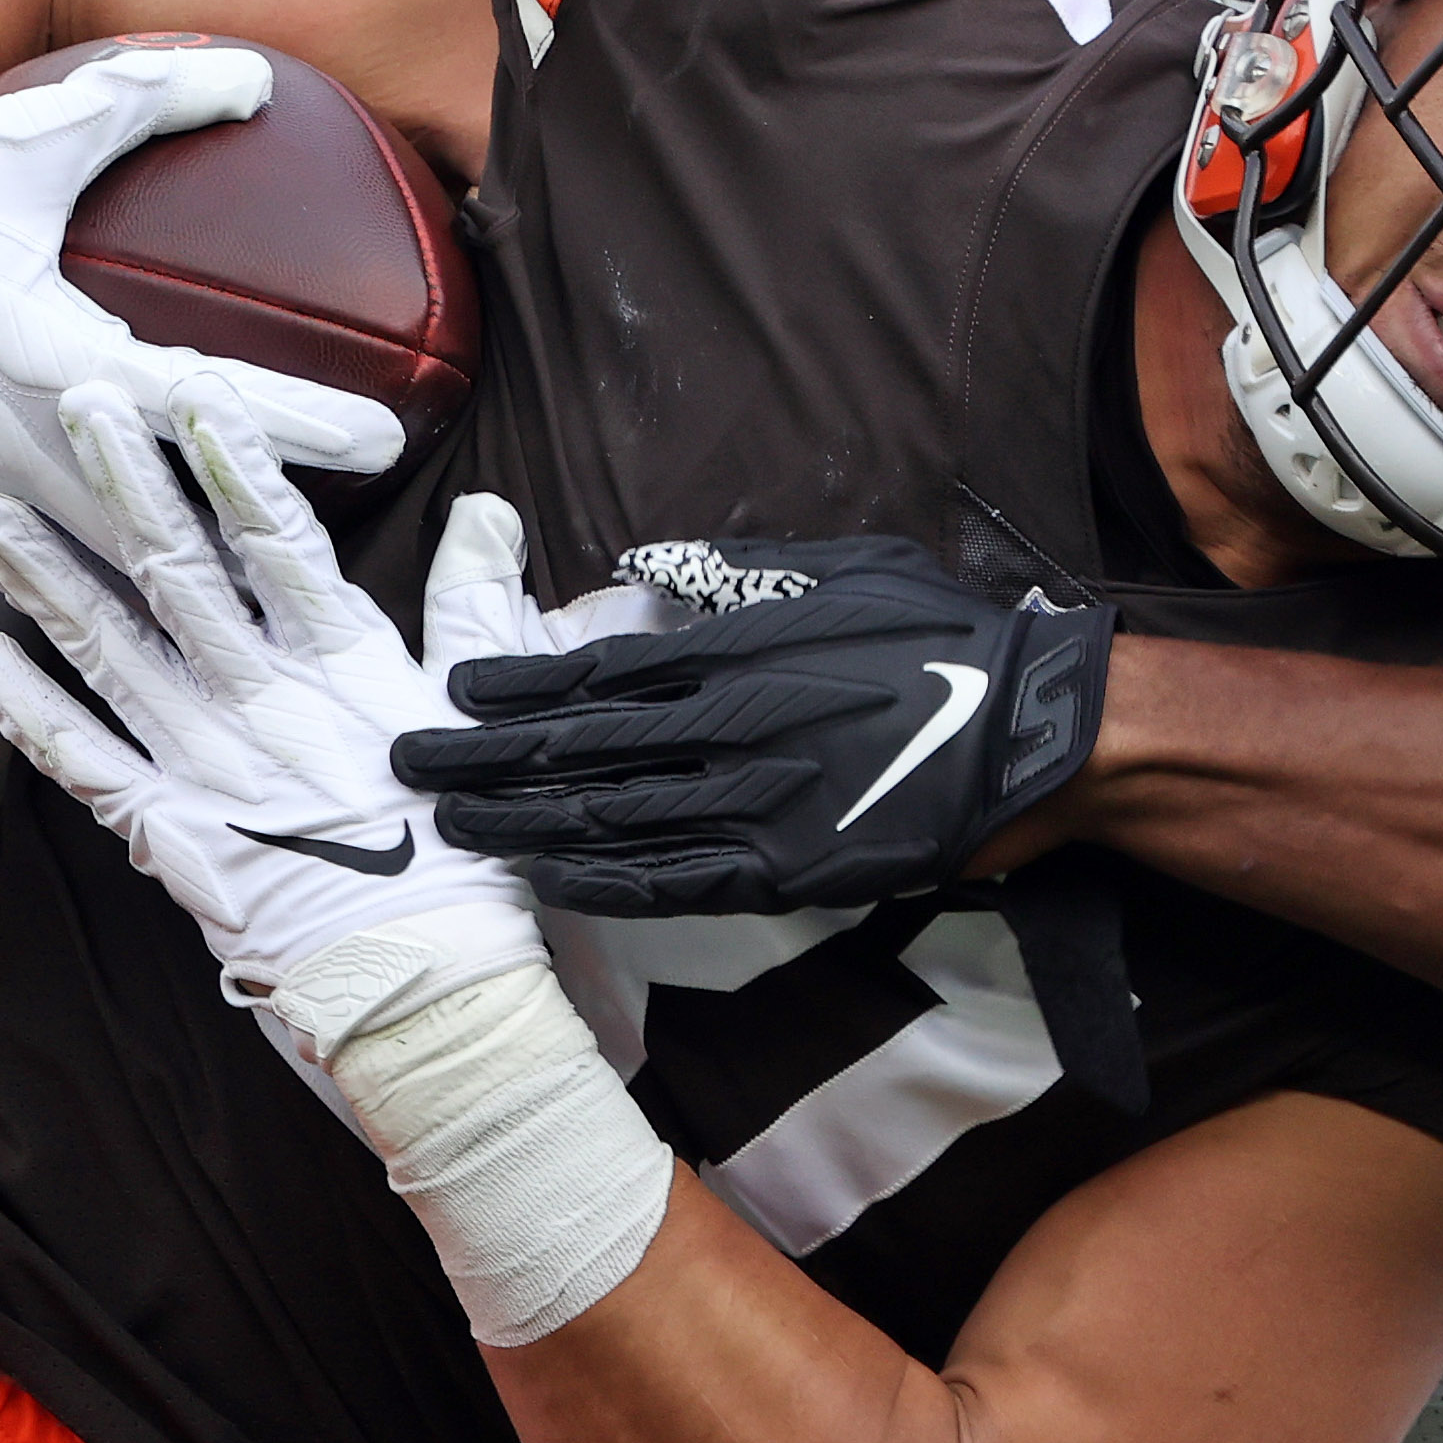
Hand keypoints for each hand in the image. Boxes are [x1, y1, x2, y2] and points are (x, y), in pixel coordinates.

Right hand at [0, 14, 403, 562]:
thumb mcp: (31, 131)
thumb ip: (149, 99)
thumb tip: (258, 77)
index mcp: (47, 350)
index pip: (211, 406)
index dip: (307, 426)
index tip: (391, 437)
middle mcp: (9, 435)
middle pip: (174, 512)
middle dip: (269, 524)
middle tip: (360, 521)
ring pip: (100, 559)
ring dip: (188, 570)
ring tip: (277, 573)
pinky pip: (31, 561)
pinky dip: (99, 577)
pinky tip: (163, 592)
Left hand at [0, 373, 538, 1008]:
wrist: (424, 984)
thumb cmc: (463, 852)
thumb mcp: (478, 712)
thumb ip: (474, 606)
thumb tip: (486, 512)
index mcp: (342, 664)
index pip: (277, 538)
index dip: (231, 461)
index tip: (192, 391)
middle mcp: (259, 700)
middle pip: (177, 571)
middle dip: (123, 484)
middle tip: (75, 408)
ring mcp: (203, 764)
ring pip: (108, 649)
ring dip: (45, 578)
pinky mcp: (167, 830)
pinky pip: (81, 761)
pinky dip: (29, 709)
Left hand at [396, 536, 1112, 916]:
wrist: (1033, 733)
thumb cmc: (946, 638)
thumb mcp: (845, 567)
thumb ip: (744, 569)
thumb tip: (658, 562)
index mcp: (738, 648)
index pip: (595, 672)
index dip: (515, 687)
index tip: (455, 692)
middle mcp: (730, 726)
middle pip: (577, 750)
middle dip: (483, 759)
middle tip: (410, 766)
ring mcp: (754, 804)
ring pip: (608, 820)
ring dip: (520, 823)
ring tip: (453, 824)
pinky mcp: (787, 869)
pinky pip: (672, 881)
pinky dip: (602, 880)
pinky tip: (548, 877)